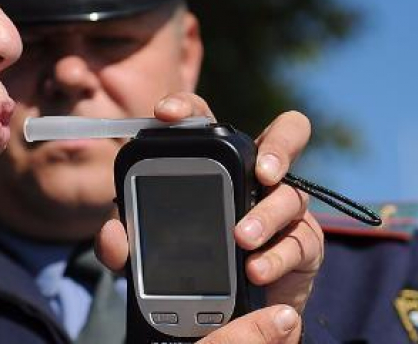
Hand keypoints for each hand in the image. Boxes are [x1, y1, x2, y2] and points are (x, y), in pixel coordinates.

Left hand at [95, 93, 323, 331]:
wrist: (227, 310)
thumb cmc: (187, 263)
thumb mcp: (146, 253)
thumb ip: (123, 244)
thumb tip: (113, 235)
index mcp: (215, 160)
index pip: (206, 117)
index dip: (187, 107)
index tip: (165, 114)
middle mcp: (257, 174)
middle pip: (287, 133)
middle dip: (278, 147)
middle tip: (260, 172)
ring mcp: (284, 206)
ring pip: (292, 194)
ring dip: (267, 216)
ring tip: (242, 238)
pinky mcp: (303, 243)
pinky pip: (301, 242)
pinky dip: (277, 257)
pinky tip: (255, 269)